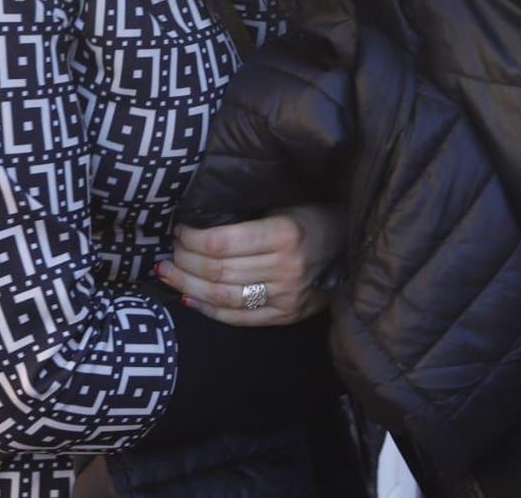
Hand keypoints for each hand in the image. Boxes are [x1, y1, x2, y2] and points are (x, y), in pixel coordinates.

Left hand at [159, 204, 344, 326]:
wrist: (352, 244)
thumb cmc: (313, 215)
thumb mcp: (284, 203)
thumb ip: (247, 215)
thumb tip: (196, 219)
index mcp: (284, 233)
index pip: (220, 243)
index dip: (191, 239)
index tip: (178, 230)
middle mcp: (286, 268)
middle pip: (217, 272)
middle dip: (183, 262)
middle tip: (168, 253)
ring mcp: (287, 297)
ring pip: (222, 297)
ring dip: (187, 287)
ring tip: (168, 275)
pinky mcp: (286, 316)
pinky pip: (238, 318)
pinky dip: (208, 310)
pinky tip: (189, 298)